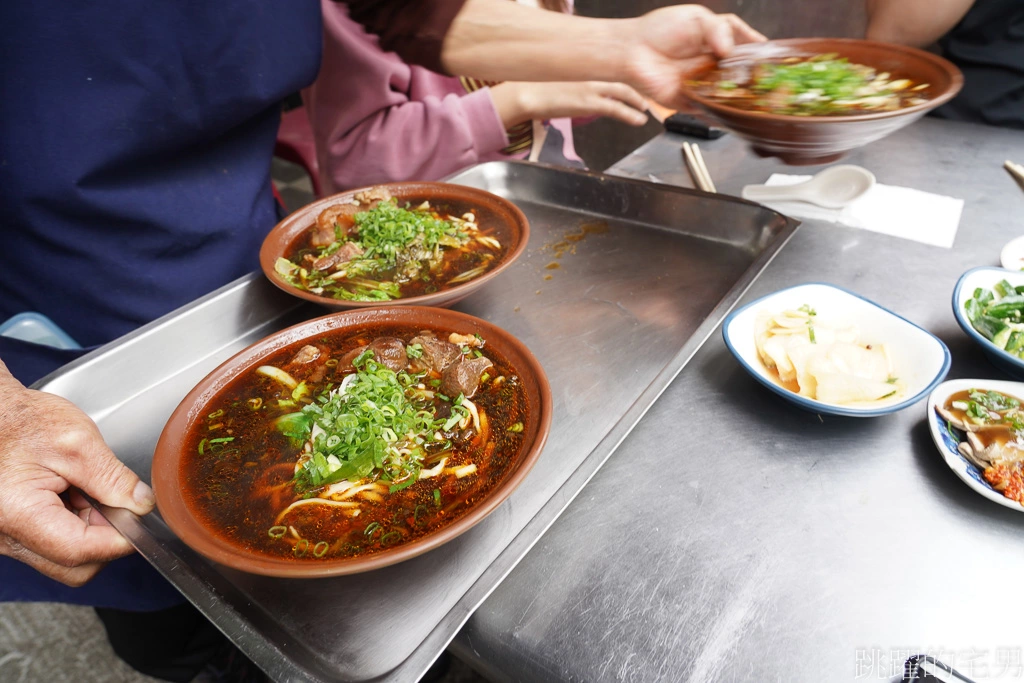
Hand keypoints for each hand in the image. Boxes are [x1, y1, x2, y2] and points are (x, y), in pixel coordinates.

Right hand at [0, 363, 154, 585]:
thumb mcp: (76, 442)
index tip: (139, 521)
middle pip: (73, 566)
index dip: (119, 540)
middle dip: (105, 538)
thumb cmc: (19, 421)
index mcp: (19, 514)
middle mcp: (6, 536)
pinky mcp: (12, 532)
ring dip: (89, 531)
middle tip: (114, 502)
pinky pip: (51, 544)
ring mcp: (7, 538)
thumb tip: (141, 504)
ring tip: (85, 490)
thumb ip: (113, 478)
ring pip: (64, 559)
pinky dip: (73, 525)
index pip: (80, 551)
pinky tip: (71, 495)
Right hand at [490, 81, 648, 128]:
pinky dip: (631, 114)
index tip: (633, 89)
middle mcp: (591, 74)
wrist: (526, 93)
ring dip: (638, 103)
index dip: (626, 81)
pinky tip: (639, 120)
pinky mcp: (589, 102)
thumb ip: (575, 85)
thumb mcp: (559, 81)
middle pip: (622, 80)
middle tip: (644, 101)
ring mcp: (591, 87)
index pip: (611, 72)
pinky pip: (617, 108)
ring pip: (624, 92)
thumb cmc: (536, 89)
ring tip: (644, 112)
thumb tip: (581, 95)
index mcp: (584, 68)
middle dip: (636, 92)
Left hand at [622, 5, 766, 108]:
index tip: (768, 52)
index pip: (742, 44)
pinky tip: (730, 114)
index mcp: (713, 40)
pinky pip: (706, 110)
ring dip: (738, 95)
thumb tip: (731, 50)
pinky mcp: (687, 99)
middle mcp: (708, 63)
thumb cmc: (657, 31)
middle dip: (751, 75)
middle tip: (764, 77)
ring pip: (725, 92)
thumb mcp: (695, 18)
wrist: (631, 52)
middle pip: (737, 71)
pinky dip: (718, 113)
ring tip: (753, 97)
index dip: (755, 48)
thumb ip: (718, 29)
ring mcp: (699, 82)